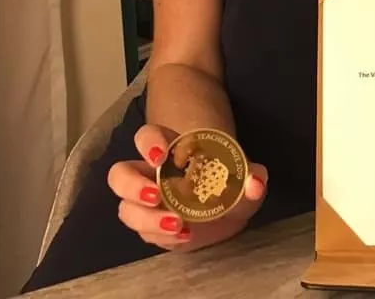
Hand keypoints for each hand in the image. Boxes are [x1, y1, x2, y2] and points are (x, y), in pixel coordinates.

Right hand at [107, 124, 267, 251]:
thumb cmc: (228, 185)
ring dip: (145, 219)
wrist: (227, 212)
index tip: (160, 156)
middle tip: (156, 195)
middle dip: (132, 185)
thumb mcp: (245, 179)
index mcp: (169, 150)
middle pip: (120, 174)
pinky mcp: (149, 228)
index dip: (148, 143)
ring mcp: (145, 204)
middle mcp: (150, 175)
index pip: (147, 137)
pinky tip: (185, 236)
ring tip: (177, 224)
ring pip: (125, 209)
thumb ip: (252, 177)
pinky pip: (144, 233)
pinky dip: (162, 236)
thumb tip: (255, 182)